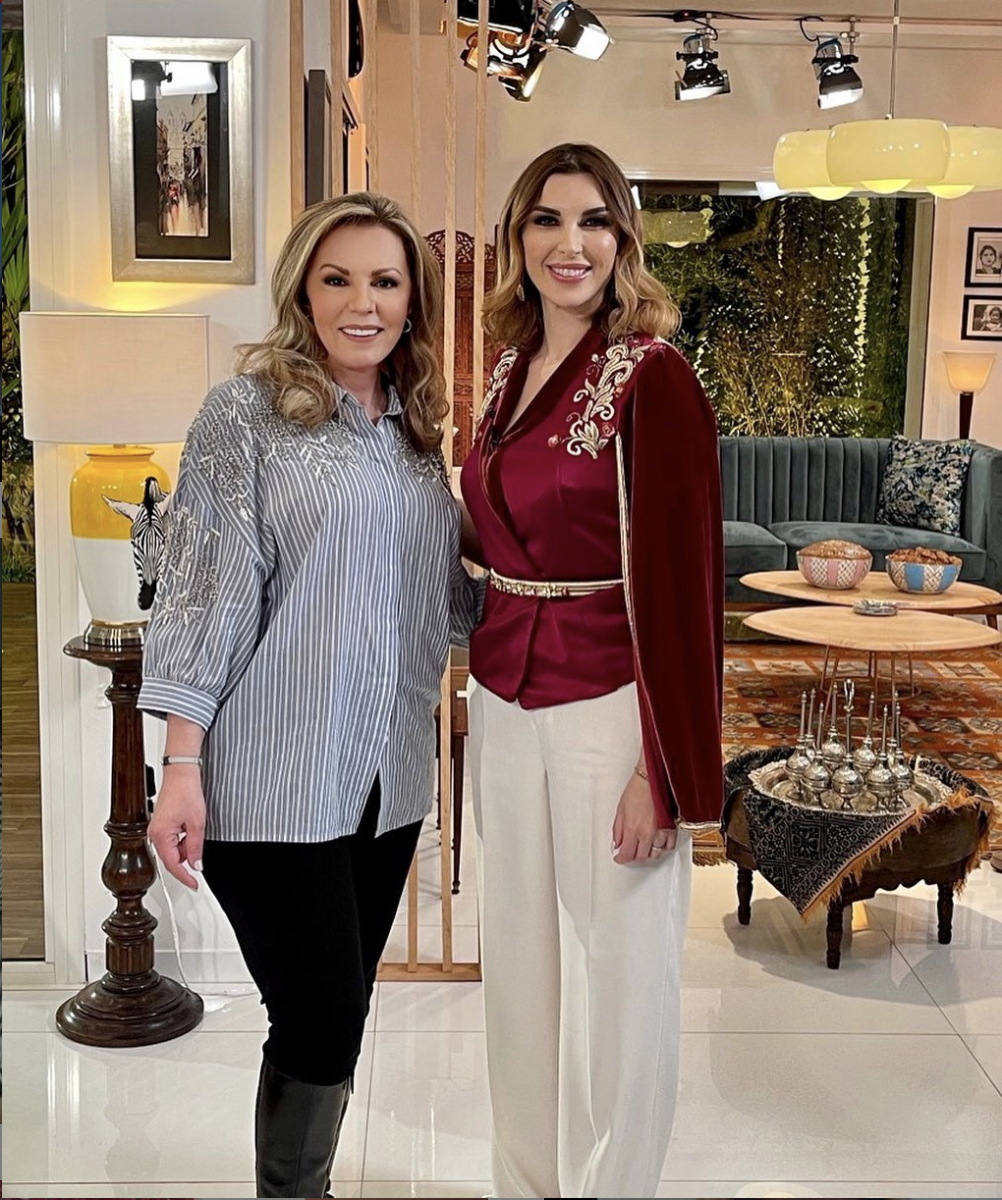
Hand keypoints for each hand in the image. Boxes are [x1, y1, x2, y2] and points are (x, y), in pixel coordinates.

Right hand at [148, 767, 206, 890]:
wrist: (181, 774)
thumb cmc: (186, 792)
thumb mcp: (197, 823)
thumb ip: (196, 846)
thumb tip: (196, 864)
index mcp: (161, 836)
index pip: (173, 865)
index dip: (185, 877)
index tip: (195, 885)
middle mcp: (155, 834)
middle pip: (172, 858)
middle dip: (188, 856)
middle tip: (200, 846)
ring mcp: (157, 829)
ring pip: (174, 849)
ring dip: (186, 845)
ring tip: (195, 826)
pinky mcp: (161, 825)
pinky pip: (172, 840)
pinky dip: (183, 838)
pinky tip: (189, 825)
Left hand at [612, 771, 678, 865]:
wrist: (653, 778)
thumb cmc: (637, 790)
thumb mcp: (620, 810)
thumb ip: (618, 830)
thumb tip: (617, 843)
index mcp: (633, 829)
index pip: (627, 854)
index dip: (621, 858)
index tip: (619, 857)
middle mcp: (648, 834)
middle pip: (641, 857)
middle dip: (634, 856)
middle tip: (630, 851)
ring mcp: (661, 832)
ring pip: (656, 853)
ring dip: (648, 852)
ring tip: (643, 845)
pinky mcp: (672, 827)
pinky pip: (669, 846)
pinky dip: (663, 846)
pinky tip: (658, 841)